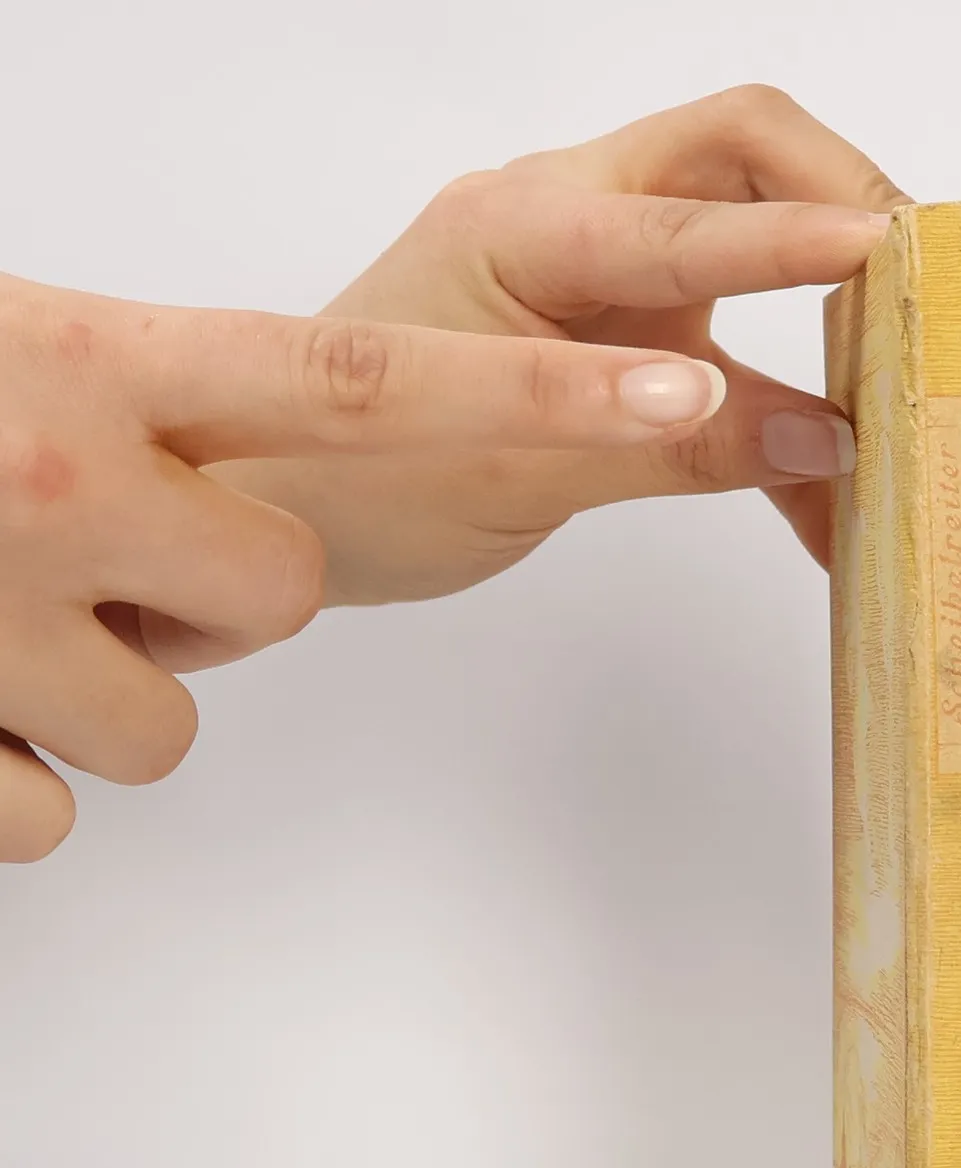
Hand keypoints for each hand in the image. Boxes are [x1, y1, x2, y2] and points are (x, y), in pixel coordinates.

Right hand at [0, 273, 741, 859]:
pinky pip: (49, 812)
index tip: (683, 399)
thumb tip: (251, 485)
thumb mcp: (11, 353)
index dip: (536, 398)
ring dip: (96, 688)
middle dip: (215, 594)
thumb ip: (149, 403)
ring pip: (168, 726)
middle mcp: (62, 478)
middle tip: (90, 554)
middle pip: (282, 591)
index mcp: (93, 360)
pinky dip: (2, 770)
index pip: (365, 380)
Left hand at [216, 86, 960, 611]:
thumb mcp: (519, 476)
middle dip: (867, 203)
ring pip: (760, 237)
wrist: (283, 508)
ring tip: (953, 371)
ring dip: (855, 300)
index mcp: (529, 229)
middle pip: (749, 153)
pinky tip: (841, 495)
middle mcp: (576, 218)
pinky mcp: (624, 333)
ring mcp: (605, 270)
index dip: (805, 237)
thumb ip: (675, 447)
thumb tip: (831, 441)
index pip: (691, 212)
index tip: (910, 256)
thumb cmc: (357, 483)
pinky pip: (739, 345)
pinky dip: (797, 412)